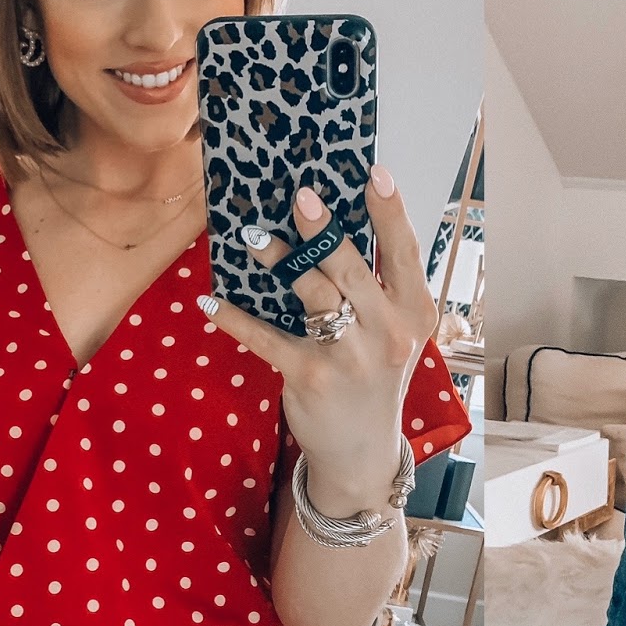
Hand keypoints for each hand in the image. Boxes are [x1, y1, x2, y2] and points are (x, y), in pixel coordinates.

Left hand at [197, 167, 436, 508]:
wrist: (361, 451)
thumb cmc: (373, 379)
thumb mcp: (393, 335)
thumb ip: (378, 290)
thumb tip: (332, 229)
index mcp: (414, 314)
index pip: (405, 253)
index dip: (390, 212)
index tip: (374, 174)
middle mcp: (388, 333)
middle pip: (352, 269)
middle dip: (323, 231)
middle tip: (300, 197)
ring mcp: (351, 356)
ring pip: (312, 293)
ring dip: (278, 261)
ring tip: (251, 239)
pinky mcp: (311, 376)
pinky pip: (268, 337)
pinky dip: (236, 318)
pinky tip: (212, 302)